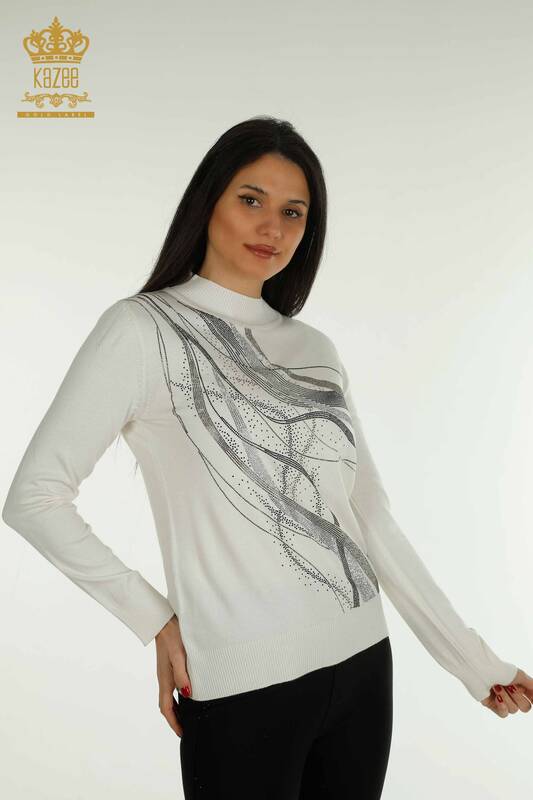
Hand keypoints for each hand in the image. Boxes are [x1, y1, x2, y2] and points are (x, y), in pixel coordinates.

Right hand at [154, 614, 191, 737]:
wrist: (164, 621)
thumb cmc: (173, 637)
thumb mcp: (179, 655)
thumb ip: (182, 675)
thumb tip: (187, 695)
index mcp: (165, 679)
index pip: (167, 708)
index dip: (174, 722)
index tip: (182, 733)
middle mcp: (164, 678)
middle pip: (166, 705)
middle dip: (174, 719)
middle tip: (186, 728)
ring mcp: (165, 672)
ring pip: (169, 696)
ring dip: (176, 708)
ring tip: (187, 715)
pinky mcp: (168, 666)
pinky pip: (171, 686)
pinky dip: (177, 696)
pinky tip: (187, 693)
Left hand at [481, 668, 532, 716]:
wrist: (480, 671)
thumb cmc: (499, 669)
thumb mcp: (520, 675)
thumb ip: (532, 686)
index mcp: (519, 685)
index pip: (531, 699)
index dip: (531, 699)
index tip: (530, 698)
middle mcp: (511, 693)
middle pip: (525, 708)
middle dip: (518, 697)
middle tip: (510, 687)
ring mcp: (502, 700)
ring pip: (514, 710)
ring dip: (506, 698)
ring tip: (497, 687)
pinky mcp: (492, 705)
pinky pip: (504, 714)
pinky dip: (502, 707)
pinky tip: (497, 698)